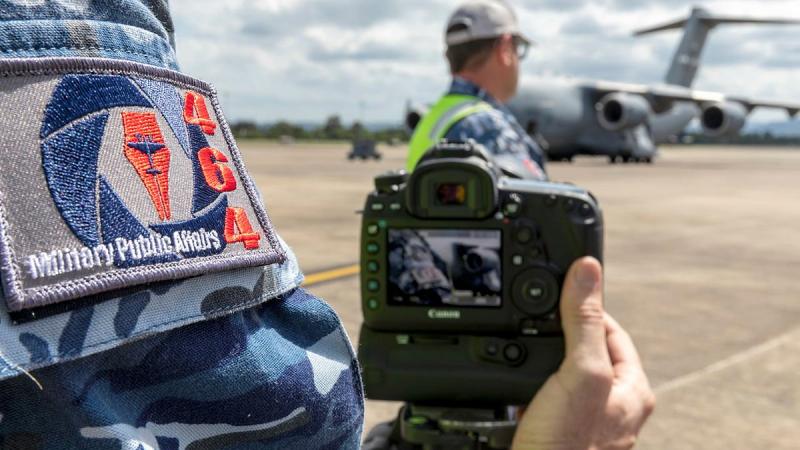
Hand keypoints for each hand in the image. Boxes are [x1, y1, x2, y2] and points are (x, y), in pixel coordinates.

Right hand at [512, 257, 654, 449]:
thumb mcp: (579, 373)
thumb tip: (587, 270)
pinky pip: (544, 396)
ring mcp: (586, 420)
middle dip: (557, 335)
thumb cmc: (567, 446)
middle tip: (533, 329)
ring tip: (523, 361)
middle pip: (584, 348)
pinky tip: (516, 391)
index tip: (558, 295)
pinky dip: (528, 387)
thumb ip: (583, 321)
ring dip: (540, 361)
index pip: (610, 329)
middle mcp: (614, 405)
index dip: (584, 307)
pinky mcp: (558, 431)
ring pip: (561, 373)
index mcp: (633, 389)